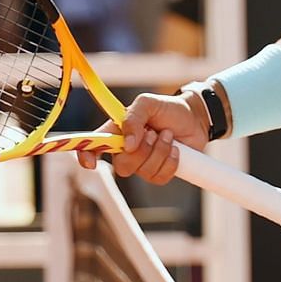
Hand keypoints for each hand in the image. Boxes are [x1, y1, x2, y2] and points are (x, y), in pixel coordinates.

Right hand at [73, 90, 211, 185]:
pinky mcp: (158, 173)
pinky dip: (170, 162)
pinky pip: (159, 178)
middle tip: (153, 133)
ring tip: (168, 135)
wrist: (194, 118)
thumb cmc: (167, 109)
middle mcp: (125, 150)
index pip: (92, 147)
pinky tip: (175, 149)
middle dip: (141, 151)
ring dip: (160, 151)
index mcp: (116, 132)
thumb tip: (128, 144)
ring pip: (143, 172)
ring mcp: (142, 164)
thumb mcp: (148, 103)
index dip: (86, 157)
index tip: (91, 163)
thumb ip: (133, 118)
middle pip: (121, 166)